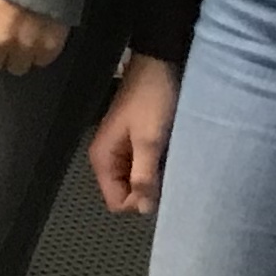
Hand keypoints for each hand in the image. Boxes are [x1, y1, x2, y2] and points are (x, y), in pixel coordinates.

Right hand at [88, 53, 180, 212]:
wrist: (158, 65)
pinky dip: (158, 166)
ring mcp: (121, 149)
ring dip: (155, 178)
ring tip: (173, 164)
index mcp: (103, 158)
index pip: (116, 202)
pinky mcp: (135, 142)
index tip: (160, 186)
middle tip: (170, 174)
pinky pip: (143, 166)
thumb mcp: (149, 140)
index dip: (139, 201)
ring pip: (136, 180)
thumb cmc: (152, 101)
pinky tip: (171, 156)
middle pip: (125, 192)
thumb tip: (143, 210)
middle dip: (148, 190)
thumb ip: (143, 176)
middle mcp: (108, 157)